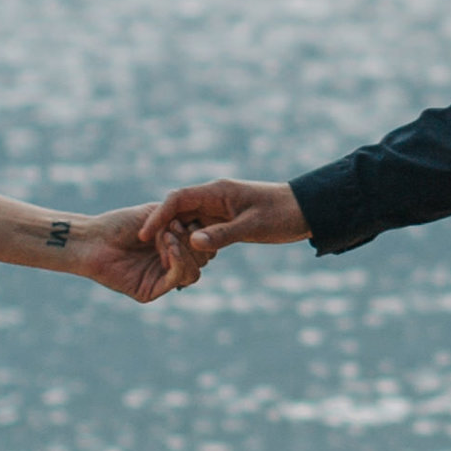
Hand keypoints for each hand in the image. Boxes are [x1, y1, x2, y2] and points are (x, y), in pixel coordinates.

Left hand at [69, 207, 204, 304]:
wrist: (93, 238)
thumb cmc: (120, 223)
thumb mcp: (156, 215)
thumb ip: (181, 219)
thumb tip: (206, 226)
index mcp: (173, 248)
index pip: (202, 247)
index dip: (201, 232)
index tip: (190, 216)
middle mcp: (169, 265)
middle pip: (202, 261)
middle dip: (195, 241)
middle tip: (178, 225)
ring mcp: (161, 279)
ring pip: (194, 274)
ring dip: (187, 251)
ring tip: (168, 234)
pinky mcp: (151, 291)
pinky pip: (177, 279)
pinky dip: (178, 260)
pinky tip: (168, 245)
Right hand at [141, 178, 305, 278]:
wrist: (306, 210)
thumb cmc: (282, 213)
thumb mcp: (253, 226)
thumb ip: (223, 234)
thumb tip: (193, 242)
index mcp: (217, 191)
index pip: (177, 198)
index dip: (158, 215)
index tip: (144, 234)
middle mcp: (214, 198)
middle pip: (178, 210)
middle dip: (164, 229)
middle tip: (154, 253)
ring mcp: (219, 209)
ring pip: (188, 222)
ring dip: (178, 238)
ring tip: (167, 259)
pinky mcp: (226, 220)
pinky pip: (202, 231)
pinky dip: (193, 243)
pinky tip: (189, 259)